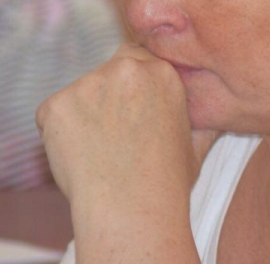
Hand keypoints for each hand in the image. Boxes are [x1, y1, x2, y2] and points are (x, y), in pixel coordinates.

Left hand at [36, 44, 195, 227]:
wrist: (131, 210)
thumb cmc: (167, 183)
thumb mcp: (198, 143)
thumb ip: (203, 119)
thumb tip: (216, 115)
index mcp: (162, 72)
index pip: (139, 58)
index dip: (133, 85)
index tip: (130, 110)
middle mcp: (125, 69)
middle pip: (109, 71)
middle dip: (108, 95)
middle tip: (113, 134)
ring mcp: (87, 84)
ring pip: (80, 93)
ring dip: (84, 114)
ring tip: (98, 154)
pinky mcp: (56, 105)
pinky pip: (53, 114)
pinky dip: (59, 133)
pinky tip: (78, 158)